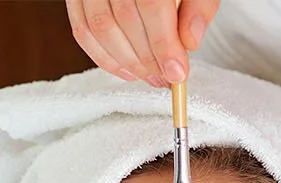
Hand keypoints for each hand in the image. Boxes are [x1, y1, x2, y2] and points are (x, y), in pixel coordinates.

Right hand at [66, 0, 219, 87]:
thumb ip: (199, 5)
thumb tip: (190, 41)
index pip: (151, 4)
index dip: (163, 43)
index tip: (177, 72)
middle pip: (124, 19)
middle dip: (147, 58)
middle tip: (167, 78)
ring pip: (100, 27)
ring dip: (126, 61)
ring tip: (150, 76)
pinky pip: (82, 28)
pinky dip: (102, 56)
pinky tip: (125, 69)